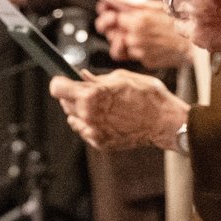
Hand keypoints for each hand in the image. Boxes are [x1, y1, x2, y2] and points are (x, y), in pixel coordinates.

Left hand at [50, 70, 188, 152]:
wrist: (164, 122)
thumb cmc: (147, 96)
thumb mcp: (122, 78)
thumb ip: (97, 79)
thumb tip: (82, 77)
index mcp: (92, 94)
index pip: (57, 88)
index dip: (60, 82)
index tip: (64, 80)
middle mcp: (88, 114)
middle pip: (64, 103)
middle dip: (72, 95)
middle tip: (86, 90)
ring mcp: (93, 131)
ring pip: (73, 118)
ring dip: (80, 110)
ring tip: (100, 105)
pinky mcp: (100, 143)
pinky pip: (85, 131)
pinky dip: (90, 124)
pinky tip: (106, 117)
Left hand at [96, 0, 190, 69]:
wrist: (195, 43)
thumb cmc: (180, 22)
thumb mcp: (157, 6)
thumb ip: (133, 5)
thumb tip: (113, 0)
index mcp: (137, 20)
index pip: (109, 18)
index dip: (105, 14)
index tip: (105, 12)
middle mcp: (135, 37)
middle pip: (110, 33)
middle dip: (109, 28)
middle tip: (113, 24)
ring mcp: (139, 51)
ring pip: (118, 47)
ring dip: (121, 40)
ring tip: (130, 34)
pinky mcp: (145, 61)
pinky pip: (131, 55)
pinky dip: (134, 49)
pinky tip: (144, 42)